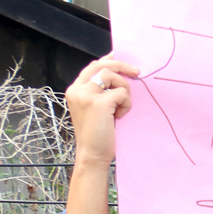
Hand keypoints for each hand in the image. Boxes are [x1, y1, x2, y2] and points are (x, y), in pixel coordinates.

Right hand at [64, 57, 138, 213]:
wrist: (92, 155)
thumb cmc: (98, 135)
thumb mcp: (97, 108)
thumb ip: (101, 92)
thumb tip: (119, 75)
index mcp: (75, 89)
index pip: (92, 66)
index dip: (109, 60)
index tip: (121, 58)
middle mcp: (77, 89)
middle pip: (101, 65)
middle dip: (122, 65)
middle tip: (138, 72)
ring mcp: (86, 95)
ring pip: (112, 76)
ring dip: (124, 90)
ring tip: (122, 108)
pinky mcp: (98, 103)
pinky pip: (121, 93)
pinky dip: (126, 104)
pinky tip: (120, 117)